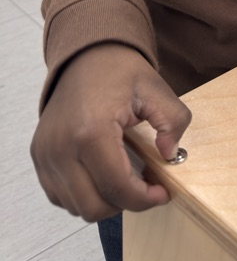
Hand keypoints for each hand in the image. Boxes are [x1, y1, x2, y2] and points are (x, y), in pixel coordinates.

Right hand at [30, 43, 190, 221]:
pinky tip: (104, 177)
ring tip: (126, 180)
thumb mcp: (156, 88)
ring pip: (76, 206)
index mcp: (91, 130)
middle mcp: (61, 147)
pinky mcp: (40, 155)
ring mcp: (46, 153)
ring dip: (104, 201)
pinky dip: (83, 195)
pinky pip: (60, 195)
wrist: (87, 55)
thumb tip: (170, 155)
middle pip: (94, 205)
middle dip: (126, 203)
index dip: (144, 198)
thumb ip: (173, 122)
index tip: (161, 192)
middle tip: (145, 188)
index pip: (116, 187)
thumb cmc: (118, 70)